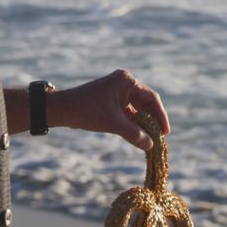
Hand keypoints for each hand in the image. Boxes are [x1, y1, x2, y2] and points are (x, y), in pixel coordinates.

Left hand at [50, 69, 170, 150]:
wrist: (61, 109)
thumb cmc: (86, 111)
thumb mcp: (112, 123)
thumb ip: (133, 134)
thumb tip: (151, 145)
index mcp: (126, 81)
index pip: (151, 98)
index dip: (161, 116)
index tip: (165, 133)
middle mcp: (124, 83)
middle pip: (146, 103)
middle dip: (152, 121)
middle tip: (159, 139)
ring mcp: (118, 91)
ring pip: (137, 109)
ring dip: (143, 123)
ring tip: (150, 140)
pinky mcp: (112, 100)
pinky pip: (128, 112)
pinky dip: (133, 123)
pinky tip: (138, 136)